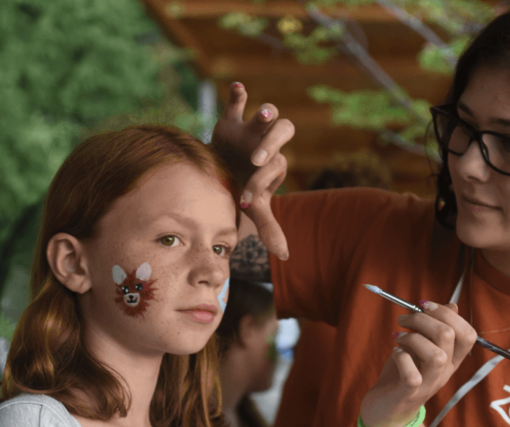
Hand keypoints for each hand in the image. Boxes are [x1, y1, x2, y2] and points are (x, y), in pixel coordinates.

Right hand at [212, 82, 294, 258]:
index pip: (275, 168)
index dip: (259, 184)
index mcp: (276, 162)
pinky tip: (239, 87)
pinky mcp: (232, 120)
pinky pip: (236, 102)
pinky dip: (238, 94)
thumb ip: (270, 228)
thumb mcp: (257, 208)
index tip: (244, 200)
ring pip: (268, 113)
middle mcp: (268, 142)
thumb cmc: (245, 189)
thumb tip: (285, 256)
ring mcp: (251, 129)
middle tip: (256, 159)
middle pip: (283, 131)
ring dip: (265, 114)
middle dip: (271, 143)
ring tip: (262, 116)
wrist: (224, 171)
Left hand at [360, 302, 476, 426]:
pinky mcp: (410, 393)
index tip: (423, 305)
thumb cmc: (402, 375)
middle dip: (423, 319)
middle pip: (449, 336)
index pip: (468, 333)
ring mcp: (429, 383)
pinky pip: (412, 374)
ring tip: (398, 337)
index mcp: (452, 359)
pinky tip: (394, 353)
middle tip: (403, 320)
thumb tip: (453, 305)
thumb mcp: (420, 348)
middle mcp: (445, 371)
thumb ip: (435, 328)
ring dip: (413, 338)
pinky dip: (401, 357)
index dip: (447, 313)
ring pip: (436, 355)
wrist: (386, 411)